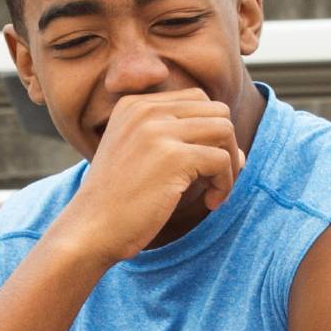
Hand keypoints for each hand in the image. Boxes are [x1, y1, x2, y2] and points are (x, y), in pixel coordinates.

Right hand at [46, 90, 243, 265]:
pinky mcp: (173, 157)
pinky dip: (225, 184)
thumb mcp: (142, 158)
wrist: (91, 230)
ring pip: (225, 129)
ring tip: (215, 192)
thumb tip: (239, 153)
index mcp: (134, 105)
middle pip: (216, 110)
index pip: (196, 100)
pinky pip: (222, 160)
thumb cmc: (119, 203)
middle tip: (215, 180)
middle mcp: (145, 110)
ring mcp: (158, 131)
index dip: (210, 132)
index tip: (203, 166)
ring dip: (230, 165)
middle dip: (226, 145)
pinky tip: (211, 203)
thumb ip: (181, 144)